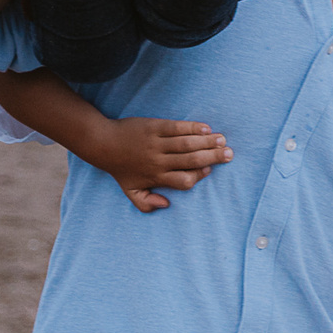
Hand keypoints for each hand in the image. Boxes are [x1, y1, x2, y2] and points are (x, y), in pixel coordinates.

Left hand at [88, 117, 232, 212]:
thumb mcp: (130, 190)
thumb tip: (166, 205)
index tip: (209, 170)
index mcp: (155, 176)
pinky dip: (193, 128)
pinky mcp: (155, 127)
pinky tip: (206, 128)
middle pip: (191, 161)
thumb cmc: (119, 168)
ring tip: (222, 140)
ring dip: (207, 142)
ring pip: (187, 144)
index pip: (184, 180)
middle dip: (213, 157)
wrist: (103, 143)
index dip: (198, 176)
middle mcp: (158, 161)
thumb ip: (146, 203)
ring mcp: (157, 143)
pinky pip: (177, 128)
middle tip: (229, 154)